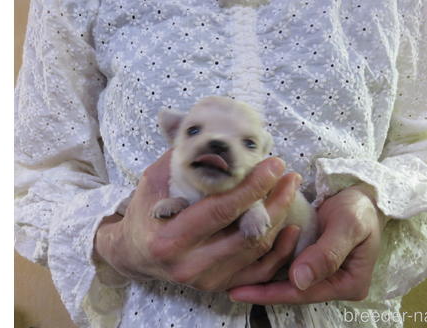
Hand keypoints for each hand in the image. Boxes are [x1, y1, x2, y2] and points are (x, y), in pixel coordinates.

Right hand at [94, 150, 302, 290]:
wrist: (135, 254)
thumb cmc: (144, 213)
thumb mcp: (154, 181)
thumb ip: (184, 161)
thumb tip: (217, 137)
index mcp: (170, 239)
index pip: (220, 211)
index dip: (252, 186)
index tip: (274, 164)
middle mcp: (190, 266)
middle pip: (247, 233)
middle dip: (275, 201)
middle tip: (289, 176)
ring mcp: (207, 280)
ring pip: (258, 251)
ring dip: (281, 218)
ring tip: (289, 190)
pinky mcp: (220, 286)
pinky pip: (260, 273)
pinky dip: (280, 251)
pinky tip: (291, 227)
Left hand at [229, 184, 385, 302]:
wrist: (362, 193)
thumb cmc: (359, 207)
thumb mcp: (348, 225)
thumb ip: (326, 253)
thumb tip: (300, 280)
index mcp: (348, 284)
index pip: (304, 294)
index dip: (271, 294)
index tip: (242, 292)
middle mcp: (334, 283)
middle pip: (293, 290)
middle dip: (262, 289)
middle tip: (230, 287)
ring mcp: (323, 271)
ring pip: (288, 279)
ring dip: (263, 278)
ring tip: (233, 275)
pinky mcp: (313, 258)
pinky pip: (289, 264)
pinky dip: (270, 262)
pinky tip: (249, 259)